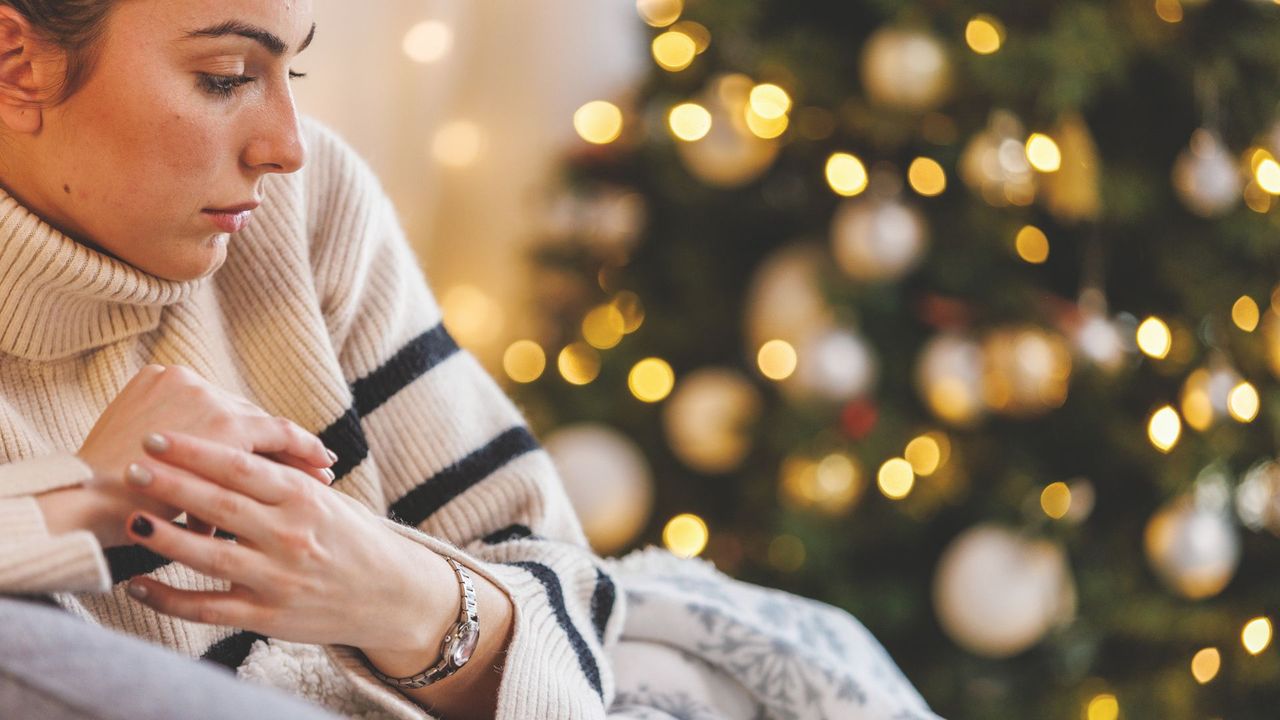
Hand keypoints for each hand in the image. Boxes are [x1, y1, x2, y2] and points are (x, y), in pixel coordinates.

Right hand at [77, 364, 336, 546]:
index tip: (273, 454)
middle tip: (315, 467)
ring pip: (262, 427)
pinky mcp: (225, 422)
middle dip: (278, 448)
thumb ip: (180, 452)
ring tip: (320, 474)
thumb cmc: (110, 495)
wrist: (87, 502)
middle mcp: (185, 379)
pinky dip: (301, 451)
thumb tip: (216, 478)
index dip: (250, 438)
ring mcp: (205, 397)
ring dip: (293, 453)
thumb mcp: (145, 458)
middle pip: (245, 418)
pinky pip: (277, 435)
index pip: (220, 414)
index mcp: (158, 380)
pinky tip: (320, 469)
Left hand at [118, 430, 457, 654]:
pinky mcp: (268, 615)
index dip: (197, 451)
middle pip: (221, 504)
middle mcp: (291, 535)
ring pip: (211, 555)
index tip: (157, 438)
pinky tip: (138, 585)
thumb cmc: (350, 538)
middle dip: (171, 484)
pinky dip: (169, 598)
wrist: (391, 593)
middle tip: (131, 467)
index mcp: (304, 498)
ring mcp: (278, 577)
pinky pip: (209, 608)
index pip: (242, 468)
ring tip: (131, 519)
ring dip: (166, 537)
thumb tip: (233, 439)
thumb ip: (282, 478)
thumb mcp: (325, 500)